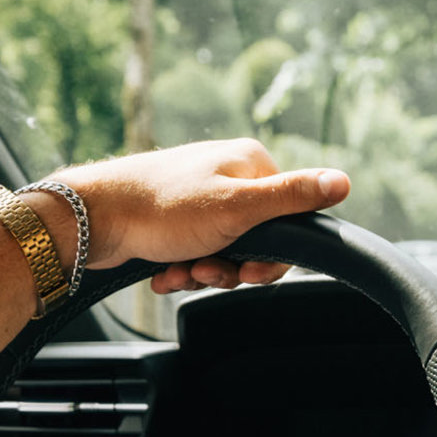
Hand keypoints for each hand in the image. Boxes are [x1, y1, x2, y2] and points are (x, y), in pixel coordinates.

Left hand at [54, 139, 350, 293]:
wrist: (93, 219)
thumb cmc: (161, 209)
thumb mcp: (238, 207)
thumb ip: (292, 198)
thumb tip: (344, 182)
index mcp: (248, 163)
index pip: (287, 220)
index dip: (268, 256)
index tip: (244, 268)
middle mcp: (224, 174)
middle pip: (254, 239)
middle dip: (230, 266)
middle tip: (205, 270)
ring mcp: (197, 196)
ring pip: (222, 251)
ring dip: (203, 272)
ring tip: (179, 271)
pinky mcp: (172, 218)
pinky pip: (194, 253)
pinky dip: (182, 269)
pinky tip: (165, 272)